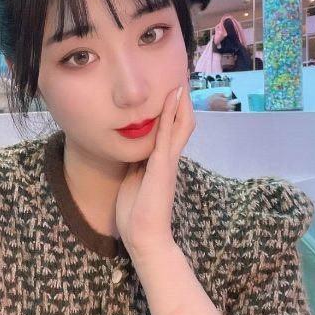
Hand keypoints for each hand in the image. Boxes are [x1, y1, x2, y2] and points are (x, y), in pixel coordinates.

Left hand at [115, 83, 195, 261]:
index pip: (171, 130)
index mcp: (161, 162)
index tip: (169, 89)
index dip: (172, 110)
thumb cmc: (137, 213)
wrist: (144, 236)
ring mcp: (168, 161)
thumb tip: (133, 150)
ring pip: (180, 125)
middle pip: (181, 123)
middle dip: (181, 102)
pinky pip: (167, 135)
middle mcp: (169, 158)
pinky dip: (170, 115)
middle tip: (179, 78)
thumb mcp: (134, 180)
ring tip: (179, 80)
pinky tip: (171, 97)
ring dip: (180, 102)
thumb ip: (137, 163)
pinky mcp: (163, 166)